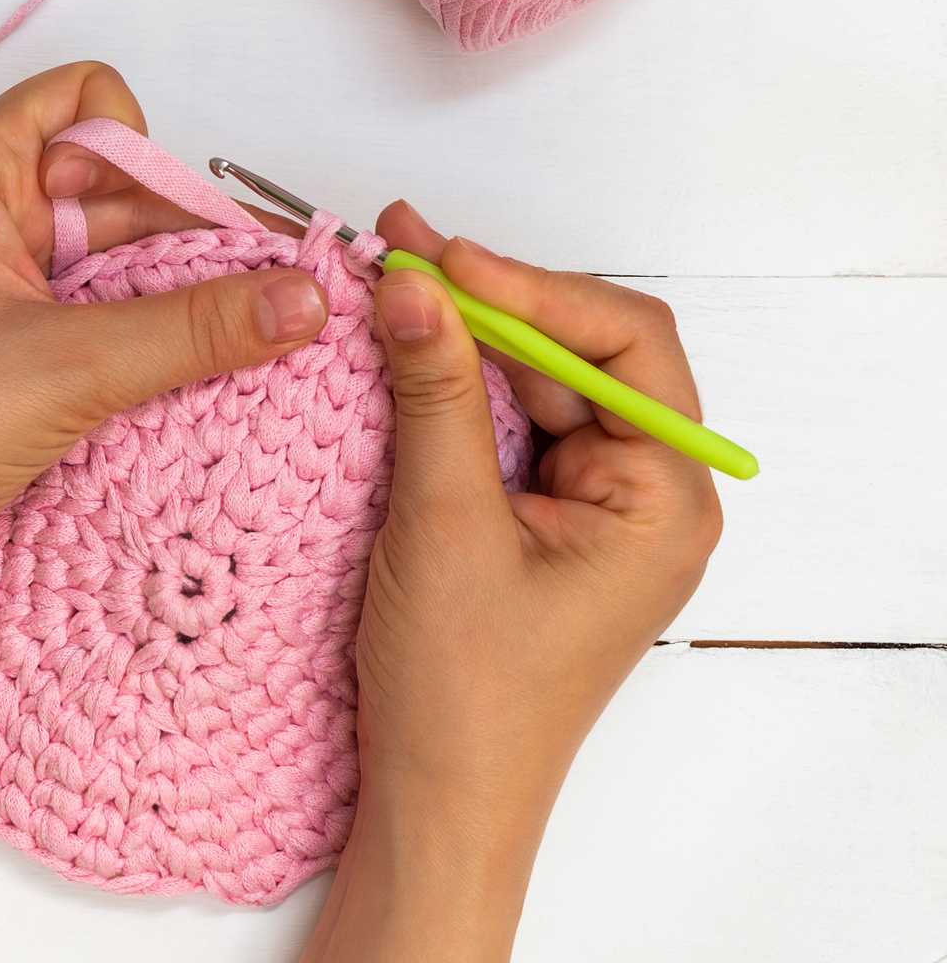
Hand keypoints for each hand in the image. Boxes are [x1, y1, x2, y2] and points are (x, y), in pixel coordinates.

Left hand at [0, 60, 324, 612]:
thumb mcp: (69, 366)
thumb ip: (196, 327)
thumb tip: (302, 297)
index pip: (79, 101)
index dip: (142, 147)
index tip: (185, 225)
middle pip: (110, 184)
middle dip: (185, 231)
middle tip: (271, 286)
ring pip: (107, 255)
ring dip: (172, 289)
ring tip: (251, 333)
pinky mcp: (1, 343)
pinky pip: (90, 310)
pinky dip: (141, 331)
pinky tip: (194, 369)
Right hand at [302, 202, 722, 961]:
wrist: (437, 801)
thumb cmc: (465, 696)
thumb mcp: (444, 526)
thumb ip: (434, 396)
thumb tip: (410, 286)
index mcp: (663, 500)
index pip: (624, 346)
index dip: (533, 288)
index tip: (442, 261)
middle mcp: (645, 495)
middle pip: (581, 354)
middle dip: (490, 300)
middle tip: (399, 251)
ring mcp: (593, 507)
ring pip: (537, 384)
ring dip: (465, 336)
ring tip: (388, 282)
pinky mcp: (543, 520)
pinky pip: (507, 427)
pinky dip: (454, 386)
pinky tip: (401, 349)